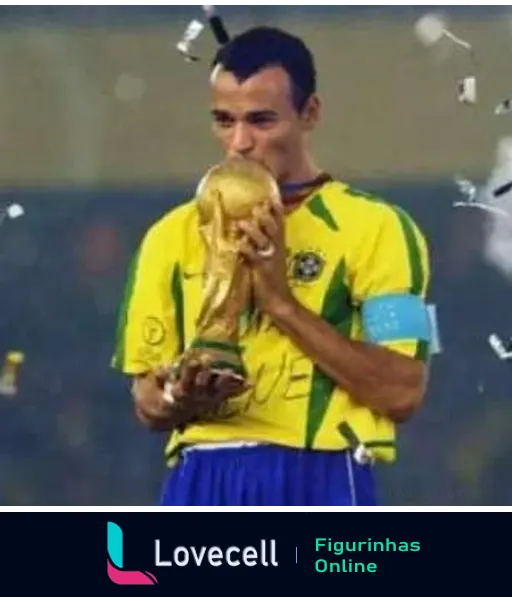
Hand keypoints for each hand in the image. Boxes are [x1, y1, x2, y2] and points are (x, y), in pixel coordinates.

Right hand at [132, 359, 248, 429]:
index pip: (184, 382)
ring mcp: (206, 400)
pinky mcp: (214, 400)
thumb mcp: (147, 386)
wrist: (163, 415)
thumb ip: (156, 377)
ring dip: (224, 381)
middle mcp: (194, 397)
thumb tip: (165, 368)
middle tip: (209, 359)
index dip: (189, 371)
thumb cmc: (154, 394)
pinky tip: (249, 383)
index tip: (193, 359)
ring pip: (216, 391)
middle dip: (206, 372)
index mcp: (178, 392)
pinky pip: (227, 395)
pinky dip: (238, 390)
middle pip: (201, 385)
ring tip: (232, 371)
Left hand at [237, 202, 293, 314]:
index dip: (277, 210)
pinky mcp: (262, 270)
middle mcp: (277, 249)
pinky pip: (255, 257)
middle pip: (274, 229)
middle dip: (267, 217)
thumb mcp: (268, 258)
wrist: (278, 300)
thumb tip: (246, 229)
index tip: (272, 196)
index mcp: (279, 245)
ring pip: (264, 241)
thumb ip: (260, 244)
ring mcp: (270, 259)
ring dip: (254, 231)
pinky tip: (240, 243)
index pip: (281, 224)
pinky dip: (247, 249)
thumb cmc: (270, 279)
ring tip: (242, 222)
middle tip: (258, 206)